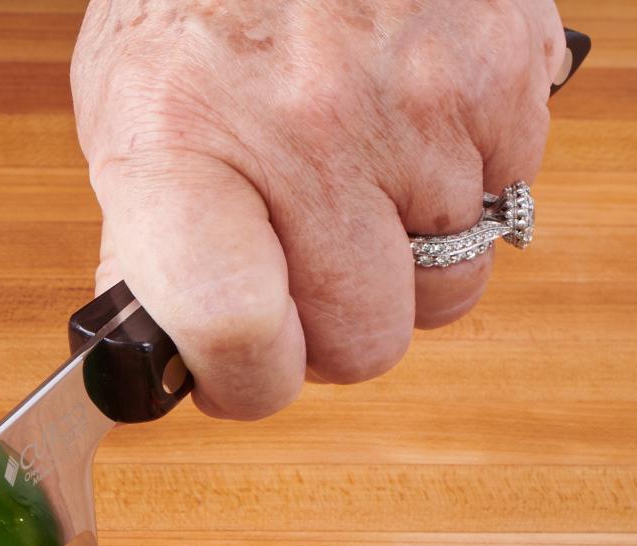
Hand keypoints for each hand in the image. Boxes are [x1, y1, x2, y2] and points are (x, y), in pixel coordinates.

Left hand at [72, 0, 568, 418]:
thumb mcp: (129, 110)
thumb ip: (150, 241)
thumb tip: (175, 355)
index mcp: (183, 147)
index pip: (236, 331)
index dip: (249, 382)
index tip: (245, 371)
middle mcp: (307, 132)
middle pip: (365, 340)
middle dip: (338, 324)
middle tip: (308, 261)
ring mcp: (420, 106)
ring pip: (450, 287)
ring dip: (411, 257)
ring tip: (360, 173)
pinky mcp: (506, 72)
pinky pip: (507, 200)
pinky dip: (466, 179)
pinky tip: (410, 119)